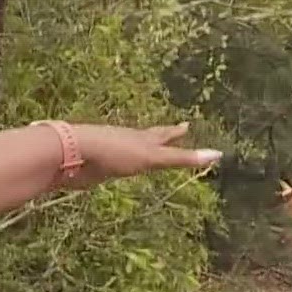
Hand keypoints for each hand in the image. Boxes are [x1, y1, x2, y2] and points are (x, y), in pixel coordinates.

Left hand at [61, 121, 220, 189]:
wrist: (73, 153)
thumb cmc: (114, 152)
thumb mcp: (152, 157)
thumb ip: (181, 158)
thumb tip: (218, 154)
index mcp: (142, 138)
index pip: (164, 134)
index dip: (176, 132)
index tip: (187, 125)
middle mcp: (128, 142)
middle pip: (148, 137)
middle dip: (161, 136)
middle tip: (173, 130)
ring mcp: (111, 153)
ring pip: (130, 150)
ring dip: (140, 148)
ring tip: (145, 148)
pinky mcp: (96, 167)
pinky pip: (112, 164)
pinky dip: (120, 163)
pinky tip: (116, 165)